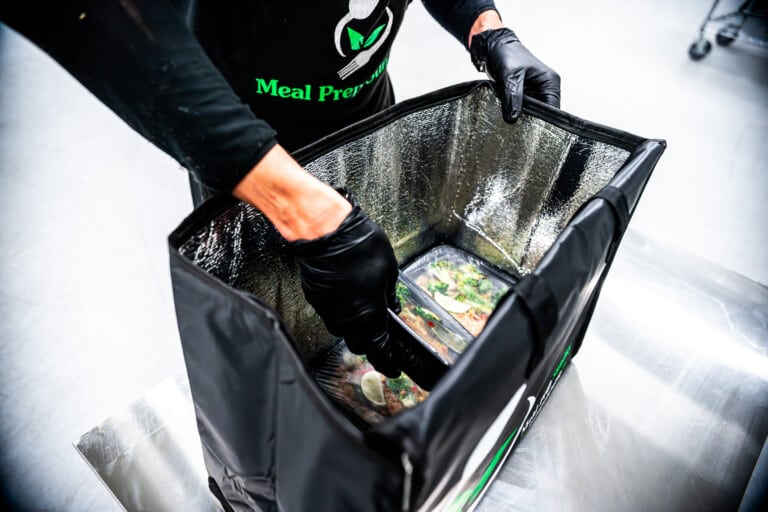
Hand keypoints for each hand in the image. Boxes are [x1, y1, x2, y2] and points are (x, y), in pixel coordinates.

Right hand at [289, 191, 400, 377]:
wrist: (327, 232)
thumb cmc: (362, 248)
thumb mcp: (390, 271)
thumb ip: (391, 294)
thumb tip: (392, 306)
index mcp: (369, 317)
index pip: (379, 351)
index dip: (388, 363)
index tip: (394, 368)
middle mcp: (346, 320)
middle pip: (358, 345)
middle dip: (370, 344)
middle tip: (380, 334)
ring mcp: (327, 311)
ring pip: (342, 331)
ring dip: (353, 328)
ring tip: (362, 312)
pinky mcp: (315, 300)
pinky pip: (329, 314)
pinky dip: (339, 311)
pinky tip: (346, 296)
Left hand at [470, 25, 560, 122]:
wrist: (493, 47)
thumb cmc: (506, 54)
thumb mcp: (510, 77)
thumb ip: (512, 98)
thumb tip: (513, 118)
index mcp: (550, 82)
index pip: (553, 108)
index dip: (543, 120)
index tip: (531, 130)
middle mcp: (545, 88)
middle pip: (543, 113)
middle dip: (532, 120)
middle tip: (519, 128)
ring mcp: (534, 93)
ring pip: (532, 113)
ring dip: (523, 117)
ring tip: (513, 119)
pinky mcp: (524, 95)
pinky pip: (522, 109)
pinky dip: (516, 112)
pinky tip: (508, 114)